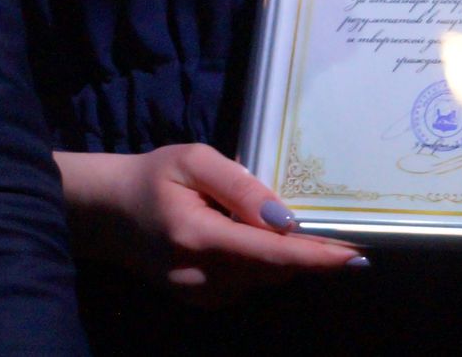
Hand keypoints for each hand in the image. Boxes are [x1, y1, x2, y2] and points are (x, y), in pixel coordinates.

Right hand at [55, 144, 363, 305]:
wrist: (106, 213)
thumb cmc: (151, 177)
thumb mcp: (193, 159)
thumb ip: (240, 186)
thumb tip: (284, 218)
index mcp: (196, 236)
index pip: (270, 253)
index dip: (316, 257)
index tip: (355, 256)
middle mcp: (200, 276)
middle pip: (274, 271)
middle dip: (307, 253)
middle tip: (335, 232)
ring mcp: (199, 295)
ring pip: (265, 280)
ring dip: (283, 257)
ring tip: (275, 226)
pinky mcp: (201, 301)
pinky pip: (249, 284)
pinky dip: (262, 264)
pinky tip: (249, 239)